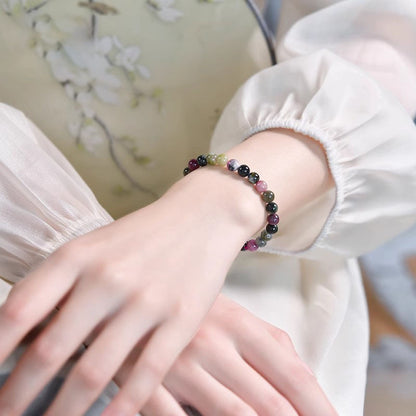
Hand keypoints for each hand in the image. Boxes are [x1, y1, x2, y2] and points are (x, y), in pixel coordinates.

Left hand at [0, 168, 258, 415]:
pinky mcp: (182, 318)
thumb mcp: (96, 246)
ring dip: (64, 411)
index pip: (19, 310)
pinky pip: (145, 374)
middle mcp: (108, 277)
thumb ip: (62, 284)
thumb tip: (21, 335)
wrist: (202, 215)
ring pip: (95, 372)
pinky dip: (120, 408)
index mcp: (79, 255)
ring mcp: (147, 299)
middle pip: (51, 350)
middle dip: (19, 395)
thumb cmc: (143, 235)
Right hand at [124, 294, 336, 415]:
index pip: (292, 373)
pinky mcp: (146, 382)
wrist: (135, 293)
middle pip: (269, 402)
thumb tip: (309, 381)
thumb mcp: (236, 315)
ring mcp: (179, 364)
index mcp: (239, 324)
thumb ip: (274, 343)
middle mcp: (213, 342)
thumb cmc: (195, 309)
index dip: (320, 408)